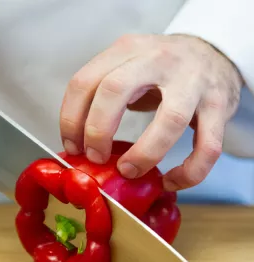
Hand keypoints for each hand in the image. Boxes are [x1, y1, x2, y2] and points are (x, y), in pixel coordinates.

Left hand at [59, 34, 242, 190]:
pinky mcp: (219, 106)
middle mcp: (158, 60)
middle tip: (95, 158)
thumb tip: (78, 140)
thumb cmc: (160, 71)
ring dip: (144, 154)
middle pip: (115, 90)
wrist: (212, 54)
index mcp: (127, 50)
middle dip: (97, 131)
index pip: (84, 82)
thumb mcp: (127, 67)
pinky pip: (207, 146)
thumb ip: (103, 93)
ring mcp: (193, 82)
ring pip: (169, 120)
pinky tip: (171, 182)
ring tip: (129, 172)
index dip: (70, 119)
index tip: (72, 147)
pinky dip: (188, 172)